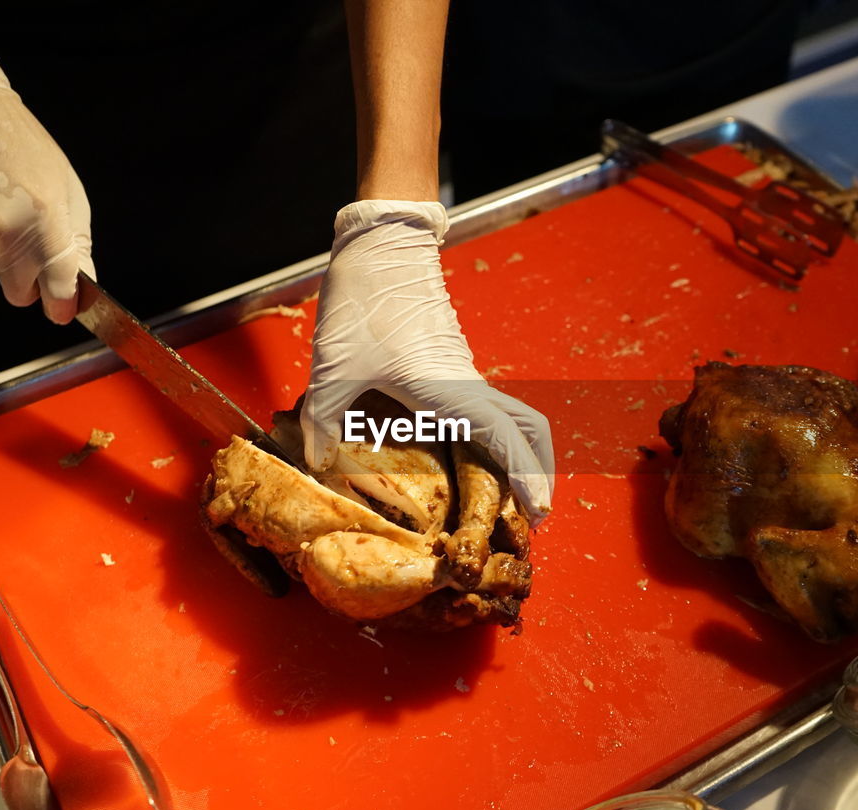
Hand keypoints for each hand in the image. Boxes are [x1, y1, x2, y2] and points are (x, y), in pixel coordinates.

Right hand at [0, 49, 93, 322]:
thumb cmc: (22, 144)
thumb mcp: (68, 189)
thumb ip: (76, 243)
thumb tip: (80, 286)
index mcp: (45, 221)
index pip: (57, 288)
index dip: (62, 306)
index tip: (64, 310)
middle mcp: (6, 232)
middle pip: (20, 293)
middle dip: (30, 283)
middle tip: (34, 249)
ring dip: (4, 254)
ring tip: (4, 209)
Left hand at [301, 199, 554, 522]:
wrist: (383, 246)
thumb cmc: (364, 303)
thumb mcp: (333, 368)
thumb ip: (324, 420)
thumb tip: (317, 461)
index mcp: (449, 390)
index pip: (505, 439)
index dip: (527, 477)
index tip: (538, 512)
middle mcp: (468, 385)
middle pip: (529, 429)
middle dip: (540, 471)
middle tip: (535, 515)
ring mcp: (465, 375)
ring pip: (514, 419)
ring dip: (524, 455)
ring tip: (514, 495)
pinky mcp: (454, 367)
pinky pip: (491, 409)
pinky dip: (501, 439)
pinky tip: (477, 459)